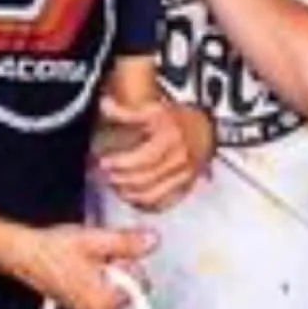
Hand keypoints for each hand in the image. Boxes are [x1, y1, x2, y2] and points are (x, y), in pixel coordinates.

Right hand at [12, 223, 156, 308]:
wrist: (25, 254)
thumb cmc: (52, 251)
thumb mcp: (95, 240)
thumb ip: (127, 242)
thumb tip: (152, 241)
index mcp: (103, 304)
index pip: (141, 283)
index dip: (128, 261)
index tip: (111, 253)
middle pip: (130, 286)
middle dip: (119, 266)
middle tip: (95, 254)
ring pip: (118, 285)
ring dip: (108, 269)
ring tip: (86, 259)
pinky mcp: (84, 305)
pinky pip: (105, 288)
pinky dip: (99, 275)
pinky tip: (83, 265)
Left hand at [94, 94, 209, 212]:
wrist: (204, 130)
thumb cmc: (176, 120)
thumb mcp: (153, 110)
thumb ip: (126, 111)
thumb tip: (105, 105)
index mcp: (170, 137)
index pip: (143, 157)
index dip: (120, 162)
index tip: (104, 161)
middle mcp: (179, 157)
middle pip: (144, 177)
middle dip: (120, 178)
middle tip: (105, 173)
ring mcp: (183, 175)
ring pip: (151, 193)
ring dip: (128, 192)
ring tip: (115, 184)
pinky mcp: (184, 187)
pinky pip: (162, 202)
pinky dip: (143, 203)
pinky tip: (131, 197)